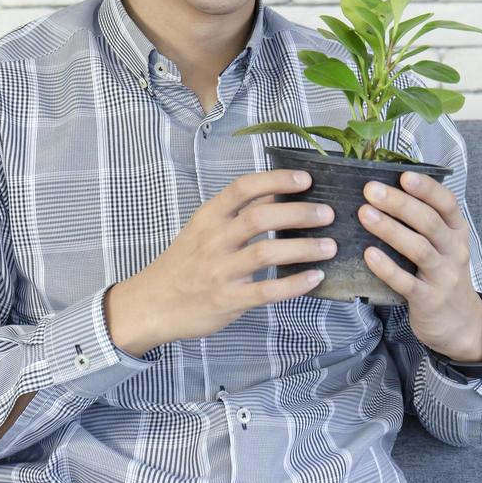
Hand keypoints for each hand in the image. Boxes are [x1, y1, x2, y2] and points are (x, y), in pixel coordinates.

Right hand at [119, 170, 336, 350]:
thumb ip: (237, 213)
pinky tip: (315, 278)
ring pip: (267, 253)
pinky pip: (267, 292)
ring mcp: (220, 271)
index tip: (305, 179)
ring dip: (303, 248)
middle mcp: (214, 240)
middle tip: (327, 213)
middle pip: (260, 218)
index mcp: (209, 216)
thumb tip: (276, 193)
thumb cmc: (183, 263)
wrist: (151, 303)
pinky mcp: (227, 300)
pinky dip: (294, 284)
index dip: (276, 180)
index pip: (243, 188)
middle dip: (298, 213)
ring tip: (330, 246)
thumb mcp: (203, 229)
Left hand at [358, 170, 481, 360]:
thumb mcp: (443, 244)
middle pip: (429, 222)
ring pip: (419, 249)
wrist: (462, 324)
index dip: (427, 188)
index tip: (403, 175)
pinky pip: (407, 283)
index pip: (447, 203)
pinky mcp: (428, 300)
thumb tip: (383, 190)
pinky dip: (387, 268)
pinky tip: (369, 254)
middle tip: (371, 190)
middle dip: (399, 203)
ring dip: (390, 230)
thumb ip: (422, 221)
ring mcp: (444, 276)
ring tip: (365, 214)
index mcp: (457, 231)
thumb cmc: (442, 273)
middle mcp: (454, 250)